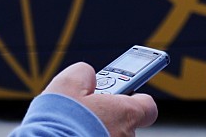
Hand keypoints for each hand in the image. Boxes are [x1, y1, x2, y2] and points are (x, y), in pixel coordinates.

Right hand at [42, 62, 157, 136]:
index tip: (126, 89)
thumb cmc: (58, 120)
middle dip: (106, 113)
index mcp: (125, 115)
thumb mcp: (69, 81)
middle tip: (86, 106)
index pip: (147, 106)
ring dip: (95, 129)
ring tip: (71, 124)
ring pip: (108, 134)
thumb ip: (86, 74)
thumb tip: (88, 78)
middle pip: (122, 121)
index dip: (135, 96)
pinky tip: (69, 134)